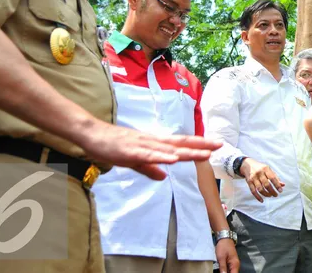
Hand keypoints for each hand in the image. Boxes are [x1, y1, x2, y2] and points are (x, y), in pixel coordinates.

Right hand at [80, 123, 221, 179]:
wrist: (91, 135)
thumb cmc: (112, 146)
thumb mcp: (133, 160)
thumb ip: (149, 168)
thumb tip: (163, 176)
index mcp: (154, 144)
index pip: (180, 144)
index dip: (198, 145)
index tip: (215, 146)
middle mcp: (152, 141)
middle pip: (180, 143)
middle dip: (200, 145)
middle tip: (220, 145)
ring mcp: (142, 145)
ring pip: (168, 149)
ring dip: (186, 151)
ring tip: (204, 154)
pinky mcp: (130, 150)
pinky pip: (148, 155)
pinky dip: (161, 157)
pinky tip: (173, 159)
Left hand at [215, 239, 239, 272]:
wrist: (225, 238)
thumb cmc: (223, 247)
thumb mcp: (221, 257)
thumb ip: (223, 267)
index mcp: (235, 264)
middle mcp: (236, 265)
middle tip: (220, 271)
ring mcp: (234, 264)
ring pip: (231, 272)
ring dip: (226, 272)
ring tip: (220, 270)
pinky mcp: (231, 262)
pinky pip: (229, 269)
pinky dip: (226, 271)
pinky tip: (222, 270)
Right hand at [240, 158, 284, 201]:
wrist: (247, 164)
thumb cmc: (261, 168)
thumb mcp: (268, 170)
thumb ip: (275, 177)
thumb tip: (283, 185)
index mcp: (265, 169)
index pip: (272, 178)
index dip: (277, 185)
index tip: (280, 191)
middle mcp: (259, 173)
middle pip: (266, 184)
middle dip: (272, 191)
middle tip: (276, 195)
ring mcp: (253, 178)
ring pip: (260, 189)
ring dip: (266, 194)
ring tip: (270, 195)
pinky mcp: (249, 182)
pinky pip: (253, 191)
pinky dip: (258, 197)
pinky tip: (262, 200)